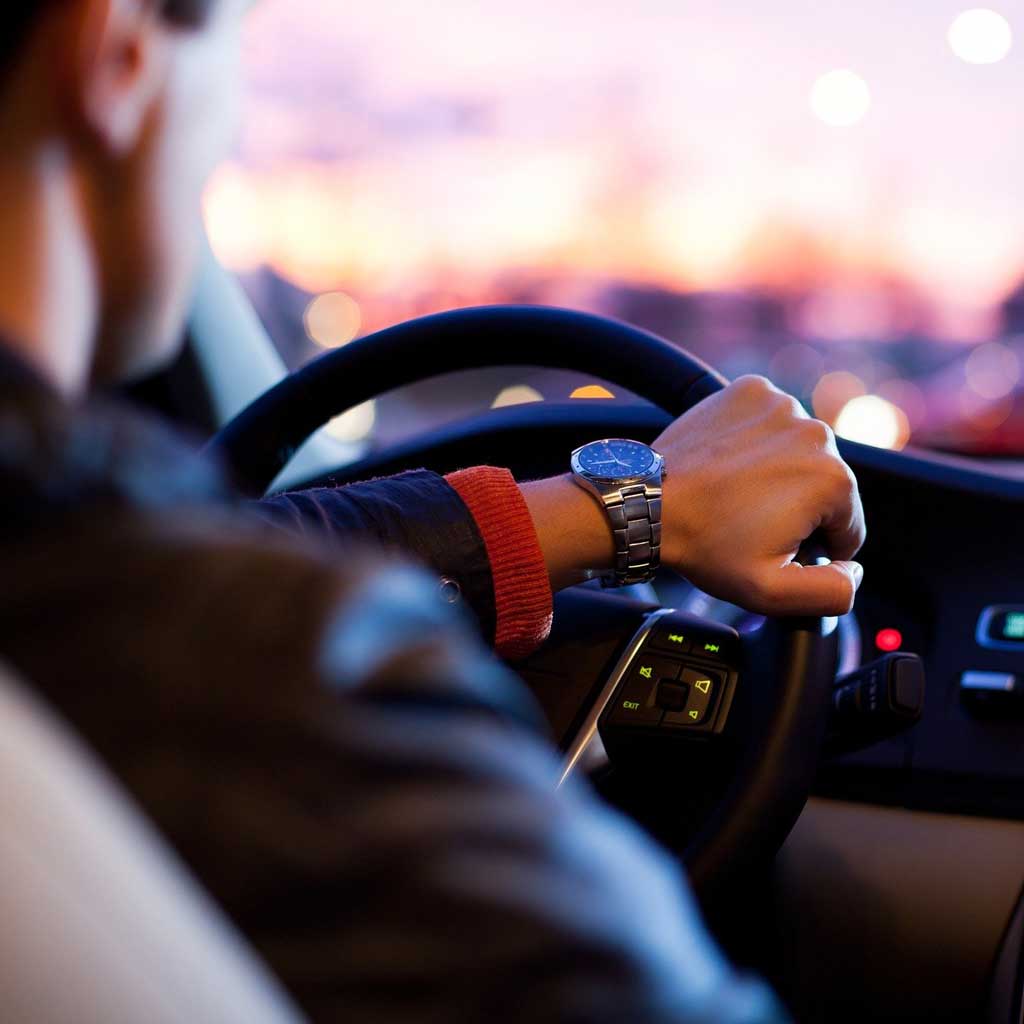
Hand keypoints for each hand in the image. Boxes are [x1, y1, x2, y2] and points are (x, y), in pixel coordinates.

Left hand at [654, 375, 864, 615]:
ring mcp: (782, 405)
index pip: (847, 526)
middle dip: (797, 508)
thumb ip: (832, 592)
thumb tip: (855, 571)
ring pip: (799, 452)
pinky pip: (770, 422)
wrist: (649, 503)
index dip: (812, 547)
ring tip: (736, 493)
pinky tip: (730, 463)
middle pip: (825, 486)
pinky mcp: (752, 390)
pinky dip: (757, 440)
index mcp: (834, 480)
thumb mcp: (772, 591)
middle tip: (748, 522)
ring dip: (779, 472)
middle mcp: (817, 433)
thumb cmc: (705, 545)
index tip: (772, 546)